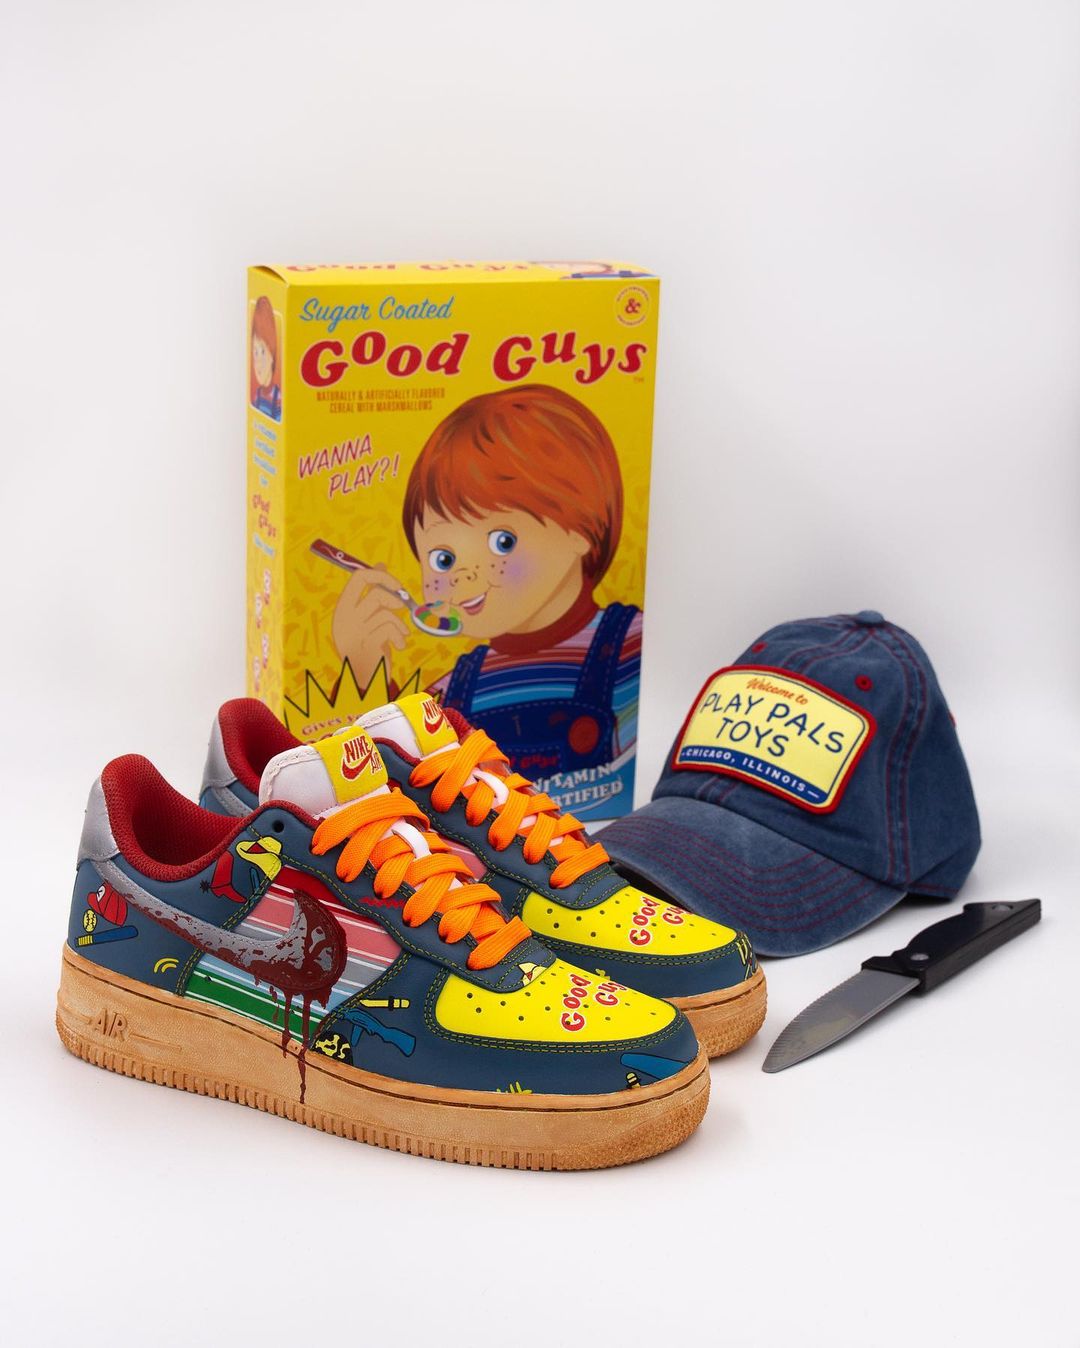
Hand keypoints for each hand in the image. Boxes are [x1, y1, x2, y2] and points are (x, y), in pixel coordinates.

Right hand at [331, 566, 410, 685]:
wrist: (362, 680)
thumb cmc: (366, 646)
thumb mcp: (365, 618)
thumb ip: (370, 594)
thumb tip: (380, 564)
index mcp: (342, 609)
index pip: (359, 578)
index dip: (380, 575)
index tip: (395, 584)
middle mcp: (345, 618)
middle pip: (377, 592)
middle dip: (396, 595)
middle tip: (402, 604)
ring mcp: (356, 632)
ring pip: (387, 613)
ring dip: (399, 624)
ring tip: (401, 634)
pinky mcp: (368, 645)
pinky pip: (390, 629)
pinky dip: (400, 636)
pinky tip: (399, 646)